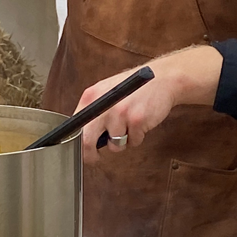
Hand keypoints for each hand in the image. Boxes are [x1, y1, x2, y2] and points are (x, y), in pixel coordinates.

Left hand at [75, 45, 223, 164]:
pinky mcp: (136, 120)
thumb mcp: (106, 92)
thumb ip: (93, 110)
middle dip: (91, 154)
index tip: (81, 151)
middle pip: (87, 140)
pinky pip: (133, 142)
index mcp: (91, 96)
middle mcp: (103, 104)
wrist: (161, 78)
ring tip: (129, 125)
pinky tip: (140, 122)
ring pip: (114, 145)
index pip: (75, 125)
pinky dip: (137, 138)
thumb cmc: (132, 88)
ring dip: (122, 142)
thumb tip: (81, 134)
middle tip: (95, 157)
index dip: (77, 142)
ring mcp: (119, 113)